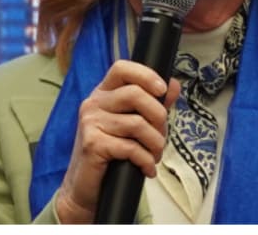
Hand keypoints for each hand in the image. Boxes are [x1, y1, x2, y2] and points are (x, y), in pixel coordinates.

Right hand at [52, 61, 181, 223]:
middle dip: (158, 115)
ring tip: (156, 154)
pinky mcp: (92, 145)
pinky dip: (145, 159)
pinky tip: (147, 168)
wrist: (83, 188)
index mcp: (103, 92)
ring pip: (137, 123)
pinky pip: (130, 147)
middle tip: (162, 133)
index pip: (122, 68)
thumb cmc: (110, 152)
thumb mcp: (131, 123)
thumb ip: (152, 103)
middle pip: (134, 94)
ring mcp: (90, 123)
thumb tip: (174, 85)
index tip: (163, 90)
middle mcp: (93, 103)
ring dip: (155, 142)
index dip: (146, 74)